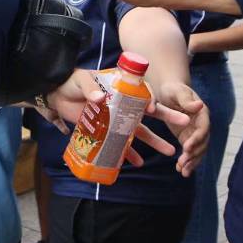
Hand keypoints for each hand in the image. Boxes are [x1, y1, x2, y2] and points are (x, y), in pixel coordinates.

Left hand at [44, 70, 188, 166]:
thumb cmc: (71, 83)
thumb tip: (98, 99)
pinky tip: (139, 162)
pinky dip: (128, 154)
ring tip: (172, 151)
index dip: (150, 99)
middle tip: (186, 123)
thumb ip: (90, 88)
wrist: (56, 95)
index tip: (154, 108)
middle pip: (149, 113)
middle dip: (168, 118)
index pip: (142, 93)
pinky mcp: (106, 132)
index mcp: (121, 89)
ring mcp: (116, 120)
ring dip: (154, 141)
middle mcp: (123, 105)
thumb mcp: (81, 81)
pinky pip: (120, 145)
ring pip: (139, 131)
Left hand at [152, 82, 208, 176]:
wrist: (169, 91)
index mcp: (201, 112)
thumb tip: (199, 105)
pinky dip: (188, 161)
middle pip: (202, 142)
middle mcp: (201, 123)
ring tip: (183, 172)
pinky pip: (190, 151)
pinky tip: (181, 171)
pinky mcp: (187, 137)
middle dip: (194, 154)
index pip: (203, 128)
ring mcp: (195, 132)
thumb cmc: (172, 89)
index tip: (187, 147)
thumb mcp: (177, 91)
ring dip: (192, 162)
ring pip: (198, 150)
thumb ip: (186, 99)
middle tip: (184, 164)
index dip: (197, 138)